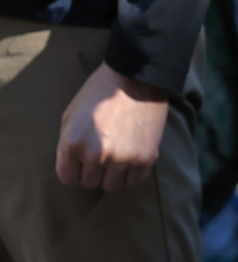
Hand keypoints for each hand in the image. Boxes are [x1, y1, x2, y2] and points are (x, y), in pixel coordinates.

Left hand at [55, 61, 169, 191]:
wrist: (136, 75)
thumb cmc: (100, 93)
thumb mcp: (71, 116)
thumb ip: (68, 145)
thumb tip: (74, 167)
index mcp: (73, 144)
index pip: (67, 178)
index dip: (75, 168)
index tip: (83, 159)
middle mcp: (95, 155)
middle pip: (89, 183)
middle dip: (94, 170)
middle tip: (104, 151)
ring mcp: (121, 158)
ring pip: (111, 186)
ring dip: (113, 173)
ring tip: (119, 154)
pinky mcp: (145, 158)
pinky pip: (134, 182)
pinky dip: (132, 173)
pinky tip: (132, 157)